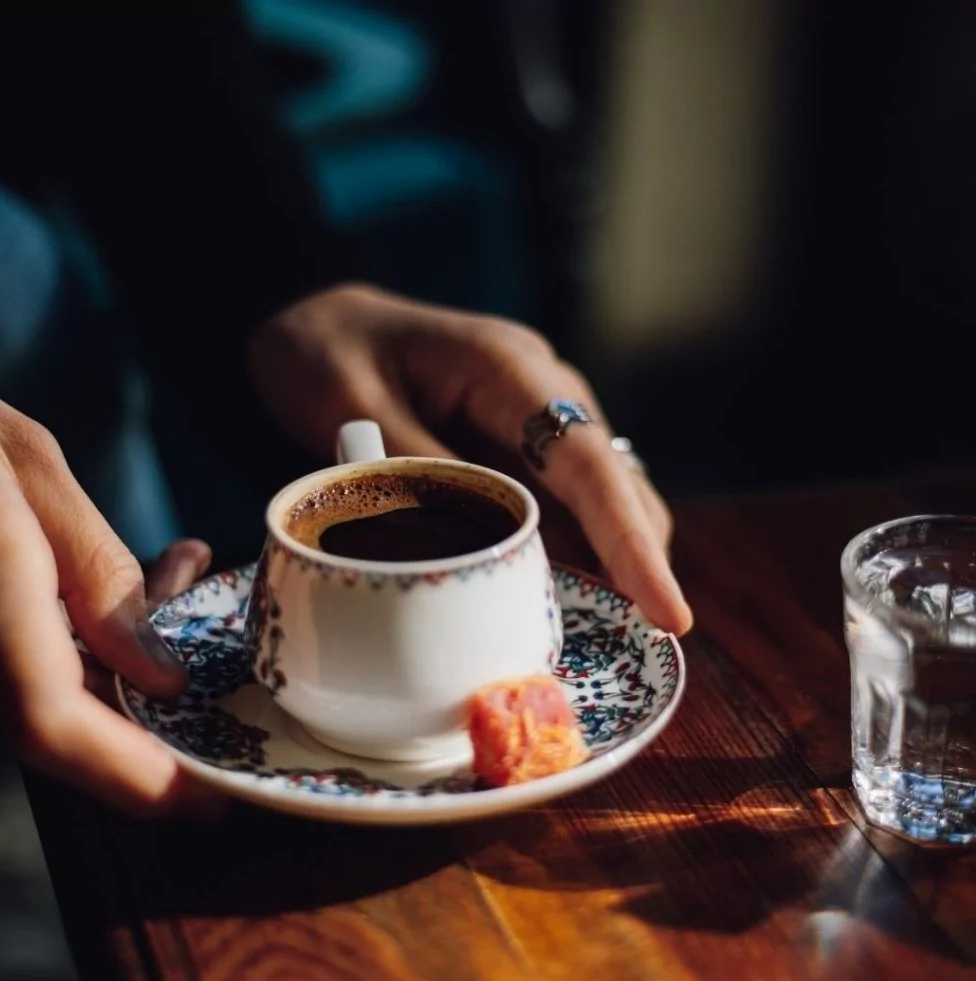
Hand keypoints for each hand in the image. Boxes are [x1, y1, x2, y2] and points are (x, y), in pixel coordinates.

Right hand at [0, 372, 223, 814]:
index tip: (209, 798)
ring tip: (179, 571)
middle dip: (159, 707)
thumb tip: (158, 676)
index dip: (132, 776)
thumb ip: (93, 569)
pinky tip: (136, 579)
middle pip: (66, 726)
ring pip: (55, 699)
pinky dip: (91, 643)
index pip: (51, 719)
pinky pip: (29, 672)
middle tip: (224, 649)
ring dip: (132, 658)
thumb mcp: (25, 464)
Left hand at [249, 284, 691, 634]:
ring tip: (596, 634)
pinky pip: (560, 507)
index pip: (587, 461)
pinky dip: (566, 554)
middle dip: (636, 564)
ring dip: (606, 566)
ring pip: (599, 502)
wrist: (321, 325)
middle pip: (617, 486)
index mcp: (507, 369)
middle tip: (635, 645)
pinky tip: (553, 597)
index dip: (630, 541)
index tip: (668, 612)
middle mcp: (543, 392)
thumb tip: (479, 553)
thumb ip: (415, 472)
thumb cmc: (326, 353)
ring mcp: (537, 421)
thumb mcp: (347, 405)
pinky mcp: (519, 450)